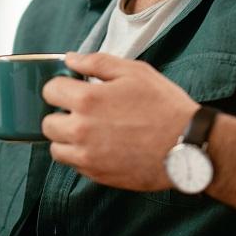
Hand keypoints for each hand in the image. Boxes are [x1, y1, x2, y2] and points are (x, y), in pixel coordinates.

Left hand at [40, 51, 197, 190]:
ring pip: (56, 148)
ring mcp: (88, 157)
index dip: (61, 87)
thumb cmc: (164, 106)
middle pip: (48, 123)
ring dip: (66, 139)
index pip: (50, 91)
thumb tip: (71, 59)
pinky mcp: (98, 176)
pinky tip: (101, 146)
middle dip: (61, 114)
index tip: (73, 89)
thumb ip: (98, 62)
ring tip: (88, 131)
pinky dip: (81, 156)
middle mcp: (81, 130)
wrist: (188, 145)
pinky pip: (75, 165)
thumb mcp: (135, 72)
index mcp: (87, 100)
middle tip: (80, 111)